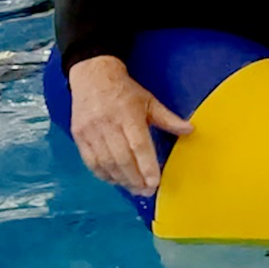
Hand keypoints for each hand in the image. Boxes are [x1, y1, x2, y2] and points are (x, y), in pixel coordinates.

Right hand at [68, 55, 193, 195]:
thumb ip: (168, 118)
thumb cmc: (124, 90)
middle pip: (121, 158)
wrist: (93, 75)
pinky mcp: (79, 136)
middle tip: (147, 191)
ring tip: (135, 189)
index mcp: (128, 114)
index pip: (138, 145)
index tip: (155, 182)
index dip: (147, 166)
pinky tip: (115, 180)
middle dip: (135, 179)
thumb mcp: (149, 100)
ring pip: (106, 163)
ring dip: (121, 179)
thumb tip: (189, 130)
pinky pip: (90, 161)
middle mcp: (108, 124)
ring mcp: (91, 131)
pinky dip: (103, 174)